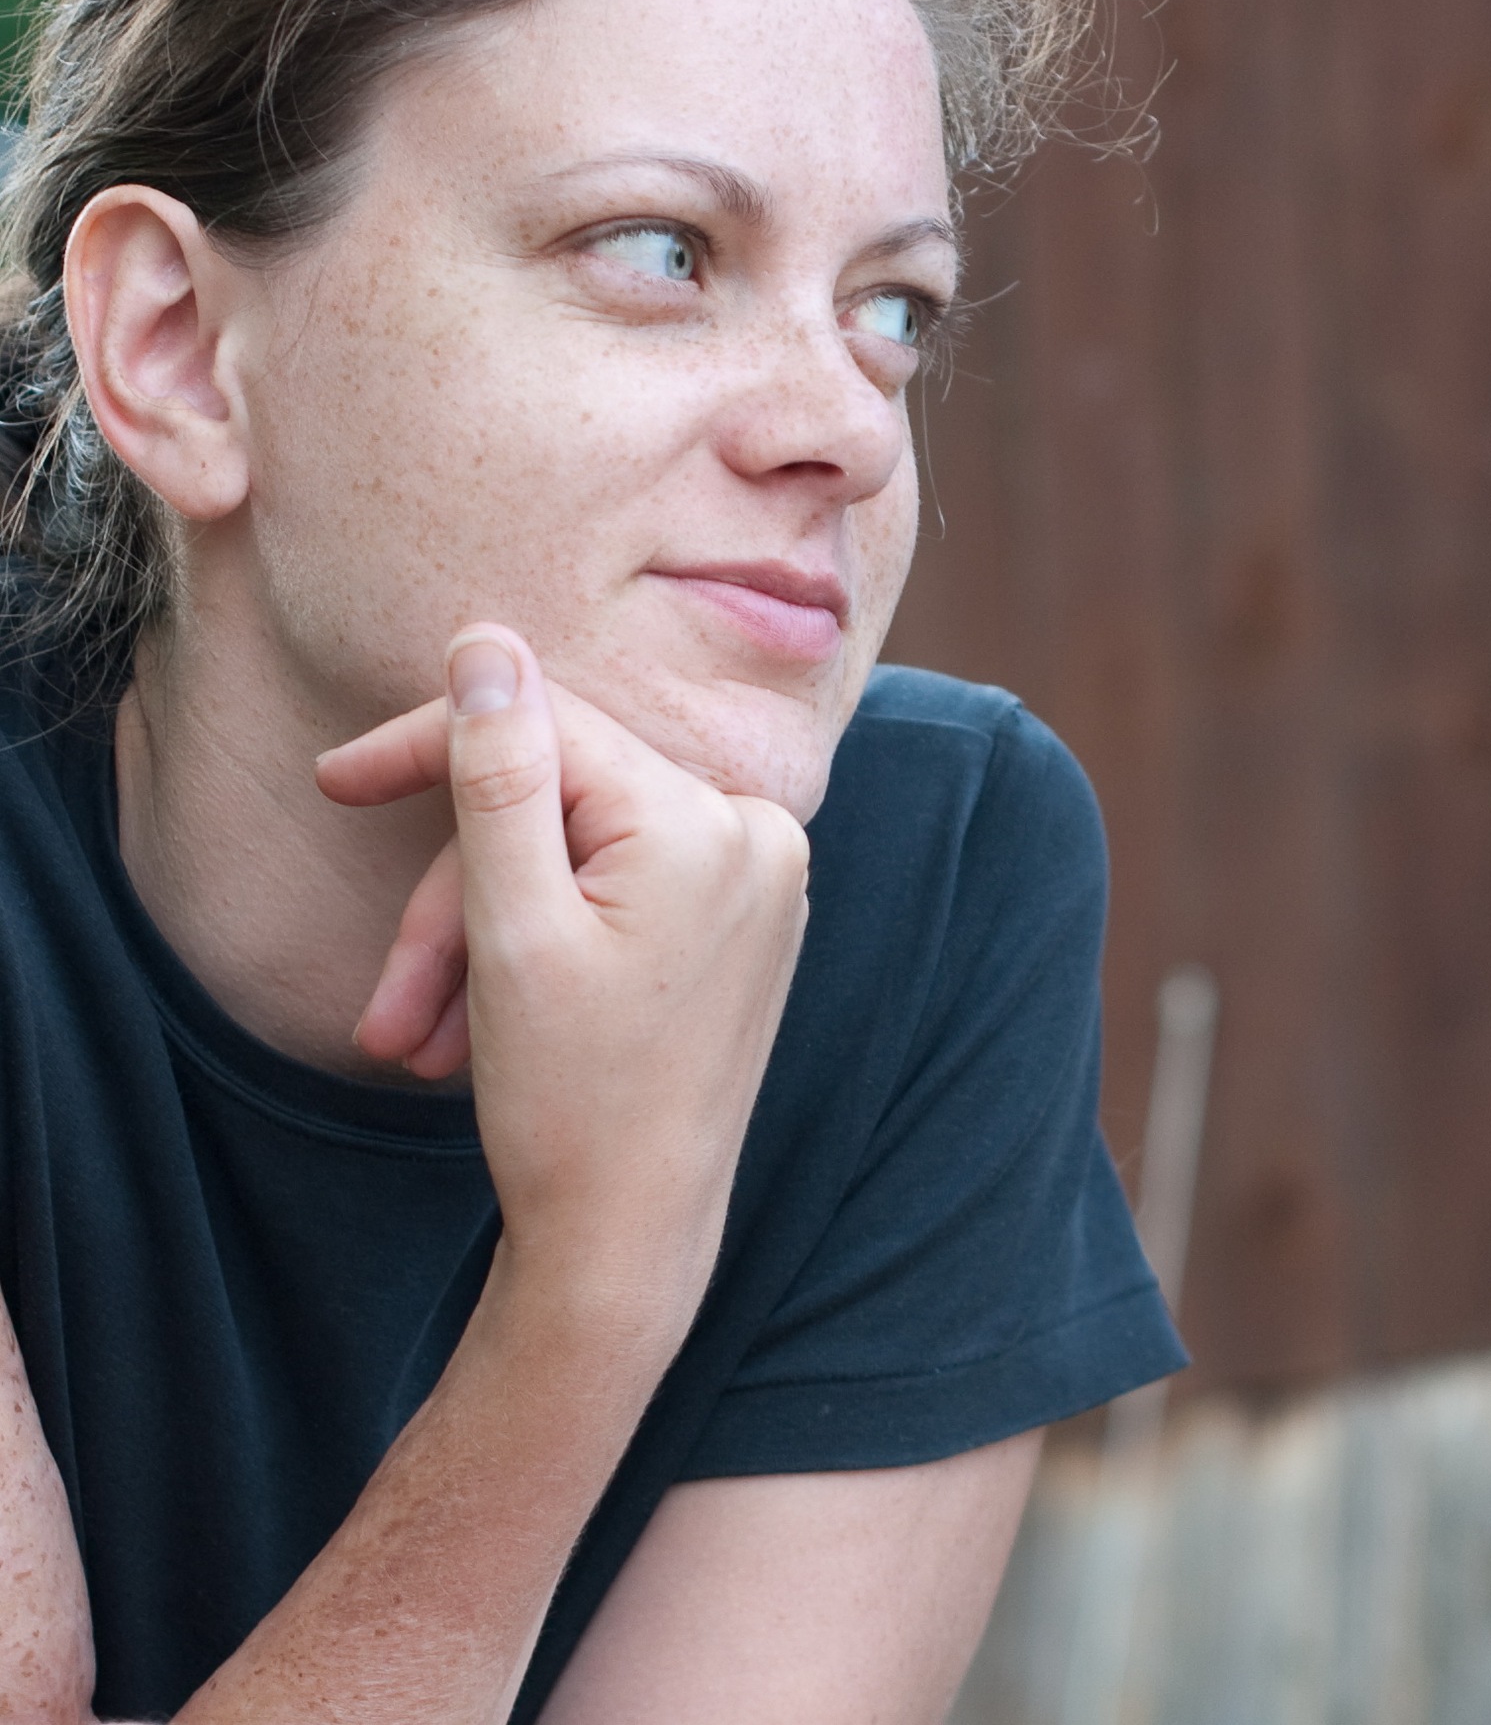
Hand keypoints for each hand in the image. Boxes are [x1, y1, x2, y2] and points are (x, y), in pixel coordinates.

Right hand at [316, 627, 810, 1310]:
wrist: (633, 1247)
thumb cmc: (571, 1105)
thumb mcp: (511, 927)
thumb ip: (499, 773)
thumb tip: (486, 643)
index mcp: (713, 823)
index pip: (552, 732)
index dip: (431, 749)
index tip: (333, 782)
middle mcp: (759, 836)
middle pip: (557, 810)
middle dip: (454, 906)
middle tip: (386, 1013)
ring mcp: (758, 884)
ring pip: (574, 863)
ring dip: (479, 946)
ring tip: (418, 1046)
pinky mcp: (741, 927)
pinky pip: (617, 898)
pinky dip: (538, 952)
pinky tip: (482, 1035)